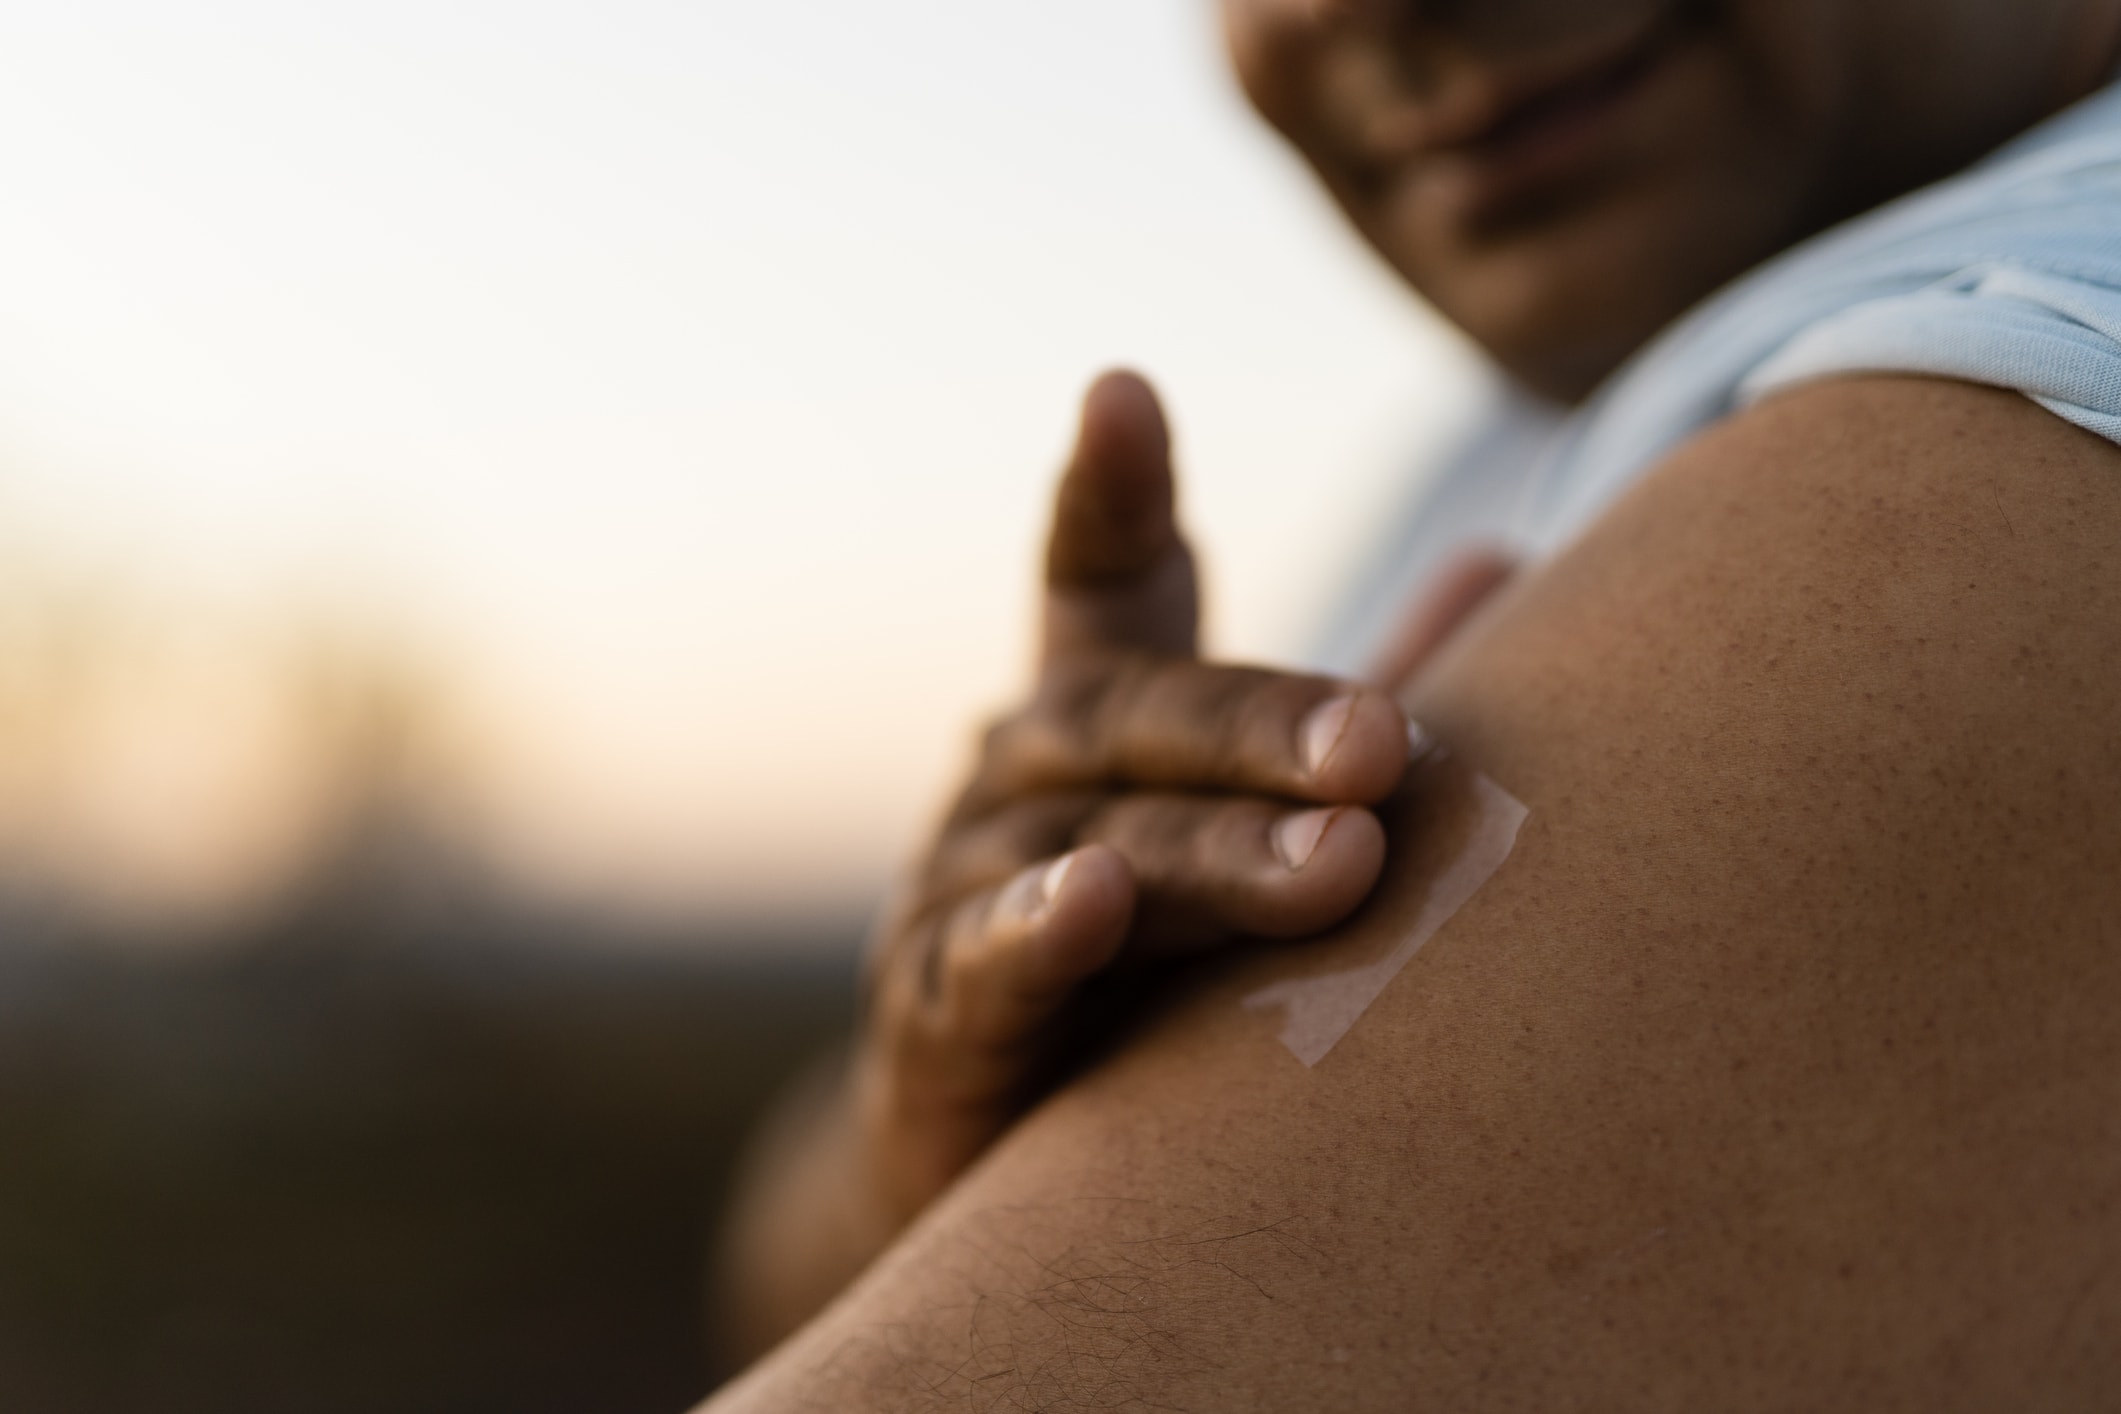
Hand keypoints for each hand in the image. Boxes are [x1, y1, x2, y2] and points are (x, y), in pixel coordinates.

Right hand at [717, 371, 1511, 1358]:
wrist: (1002, 1170)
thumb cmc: (1153, 971)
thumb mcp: (1245, 820)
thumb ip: (1354, 704)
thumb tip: (1506, 555)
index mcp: (1092, 721)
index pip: (1096, 588)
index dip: (1104, 496)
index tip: (1121, 392)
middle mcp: (1013, 782)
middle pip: (1131, 719)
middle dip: (1257, 726)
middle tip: (1382, 746)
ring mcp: (958, 891)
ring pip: (1085, 839)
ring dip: (1207, 848)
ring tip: (1334, 861)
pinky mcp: (930, 1015)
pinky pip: (982, 965)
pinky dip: (1036, 931)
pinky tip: (1096, 904)